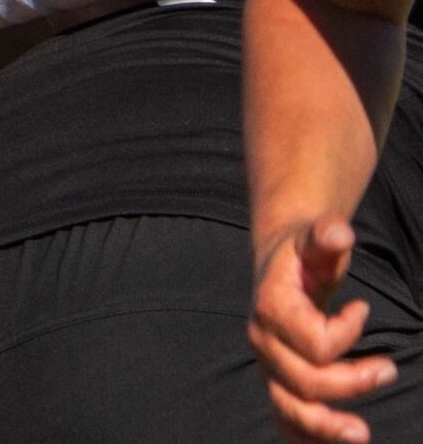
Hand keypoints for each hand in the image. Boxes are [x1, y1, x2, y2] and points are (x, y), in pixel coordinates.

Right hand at [252, 216, 396, 441]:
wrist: (282, 268)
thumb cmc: (304, 255)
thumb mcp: (315, 239)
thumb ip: (326, 233)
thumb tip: (340, 232)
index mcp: (270, 308)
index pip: (315, 343)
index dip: (347, 333)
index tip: (363, 308)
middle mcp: (264, 342)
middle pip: (307, 383)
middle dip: (354, 382)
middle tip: (389, 369)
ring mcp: (269, 366)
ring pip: (290, 410)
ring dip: (326, 428)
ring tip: (362, 434)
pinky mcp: (278, 382)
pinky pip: (286, 421)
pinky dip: (308, 439)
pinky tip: (338, 443)